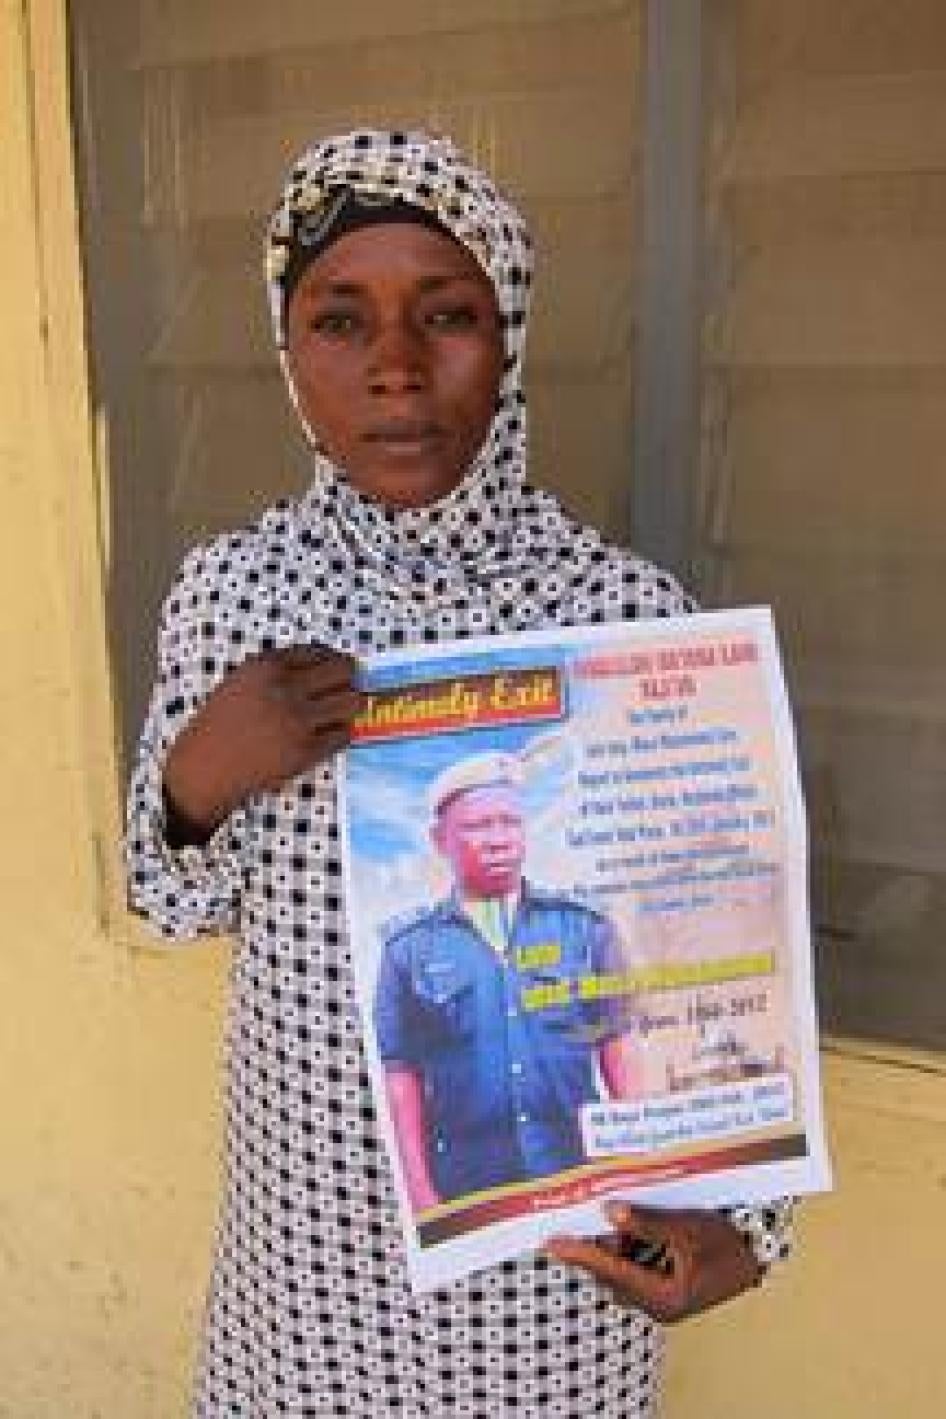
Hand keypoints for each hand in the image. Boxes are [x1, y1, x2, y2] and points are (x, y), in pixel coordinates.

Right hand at [164, 645, 360, 838]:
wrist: (204, 768)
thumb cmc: (220, 725)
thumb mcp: (241, 682)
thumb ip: (276, 670)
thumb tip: (323, 662)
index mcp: (267, 667)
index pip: (319, 651)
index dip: (332, 660)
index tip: (336, 668)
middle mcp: (286, 688)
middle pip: (344, 670)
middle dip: (349, 679)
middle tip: (345, 689)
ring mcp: (298, 720)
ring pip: (353, 702)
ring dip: (350, 706)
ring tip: (339, 713)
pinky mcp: (306, 750)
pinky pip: (343, 735)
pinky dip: (339, 734)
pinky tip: (326, 736)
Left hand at [544, 1202, 759, 1323]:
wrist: (757, 1255)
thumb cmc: (726, 1242)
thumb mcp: (687, 1227)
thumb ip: (647, 1222)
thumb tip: (609, 1212)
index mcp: (664, 1297)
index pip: (612, 1272)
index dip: (580, 1255)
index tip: (552, 1243)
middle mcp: (658, 1306)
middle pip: (613, 1275)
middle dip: (598, 1247)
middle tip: (578, 1219)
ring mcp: (662, 1301)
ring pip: (622, 1272)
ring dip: (616, 1246)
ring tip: (613, 1216)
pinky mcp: (665, 1291)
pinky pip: (635, 1270)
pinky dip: (629, 1250)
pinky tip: (632, 1227)